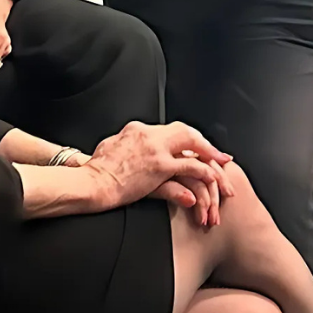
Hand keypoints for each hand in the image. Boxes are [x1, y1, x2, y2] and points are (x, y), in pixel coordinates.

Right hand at [84, 121, 228, 222]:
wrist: (90, 183)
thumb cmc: (95, 172)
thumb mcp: (110, 149)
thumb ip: (125, 145)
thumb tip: (130, 147)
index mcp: (137, 129)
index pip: (170, 130)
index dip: (187, 139)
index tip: (198, 147)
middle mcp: (149, 134)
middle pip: (186, 132)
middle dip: (206, 144)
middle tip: (220, 156)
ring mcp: (156, 149)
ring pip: (193, 146)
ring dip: (210, 158)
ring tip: (222, 167)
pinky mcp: (159, 166)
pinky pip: (190, 166)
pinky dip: (204, 172)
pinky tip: (212, 180)